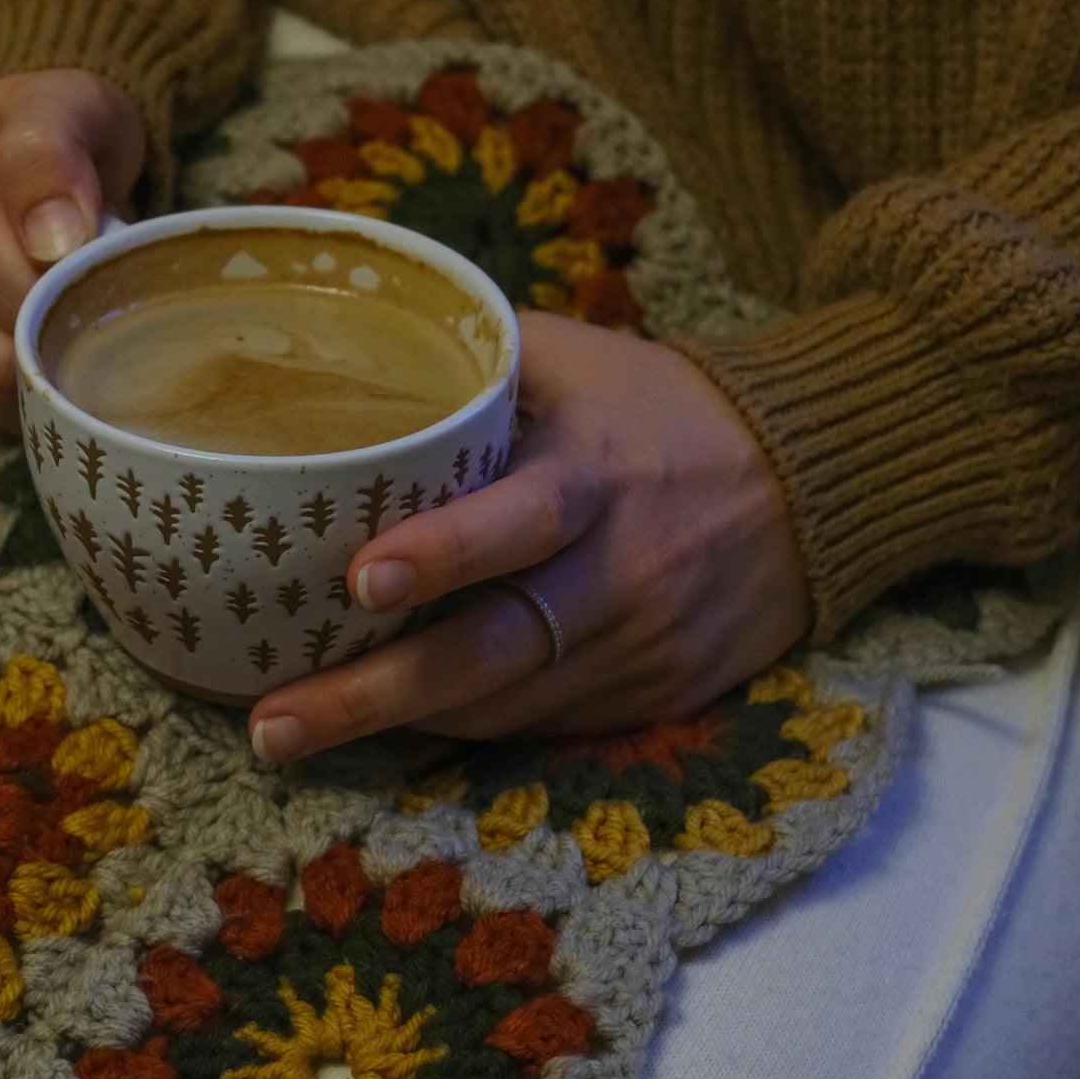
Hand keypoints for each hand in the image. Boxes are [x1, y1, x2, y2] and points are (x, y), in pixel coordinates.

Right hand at [0, 69, 144, 429]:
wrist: (20, 148)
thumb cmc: (53, 125)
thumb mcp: (64, 107)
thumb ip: (51, 156)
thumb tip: (52, 239)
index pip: (9, 298)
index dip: (76, 300)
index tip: (116, 276)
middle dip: (62, 344)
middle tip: (109, 308)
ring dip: (47, 377)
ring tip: (81, 322)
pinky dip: (26, 396)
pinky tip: (53, 349)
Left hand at [247, 311, 810, 758]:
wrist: (811, 482)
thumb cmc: (657, 407)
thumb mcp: (574, 359)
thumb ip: (471, 362)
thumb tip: (337, 346)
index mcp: (597, 475)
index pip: (521, 522)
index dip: (444, 553)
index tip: (360, 579)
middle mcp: (621, 573)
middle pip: (491, 651)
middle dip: (373, 694)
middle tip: (268, 723)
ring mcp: (640, 647)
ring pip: (504, 707)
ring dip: (394, 726)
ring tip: (288, 731)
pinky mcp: (653, 697)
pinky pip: (539, 726)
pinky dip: (459, 727)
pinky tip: (384, 723)